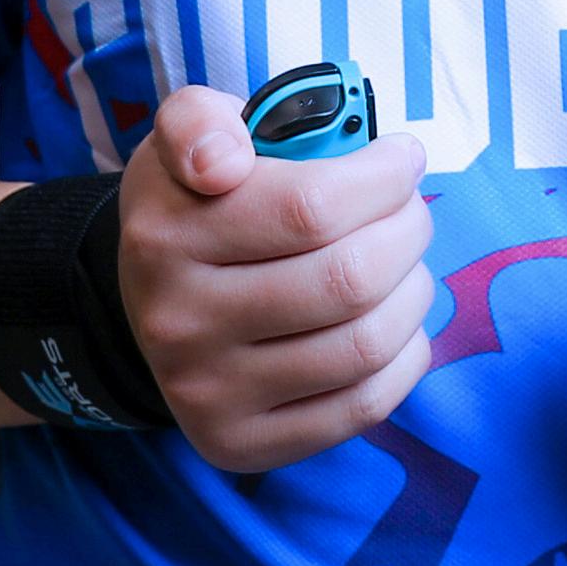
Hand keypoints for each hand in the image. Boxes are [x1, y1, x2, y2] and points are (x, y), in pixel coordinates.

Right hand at [116, 86, 433, 470]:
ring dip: (414, 292)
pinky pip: (362, 406)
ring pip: (365, 344)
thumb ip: (201, 122)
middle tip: (412, 213)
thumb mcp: (185, 138)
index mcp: (166, 235)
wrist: (153, 303)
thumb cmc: (198, 204)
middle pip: (349, 280)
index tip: (403, 160)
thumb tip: (224, 161)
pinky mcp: (239, 443)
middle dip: (409, 232)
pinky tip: (395, 322)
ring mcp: (207, 393)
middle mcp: (178, 322)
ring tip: (405, 264)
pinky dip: (405, 357)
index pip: (312, 207)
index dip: (384, 179)